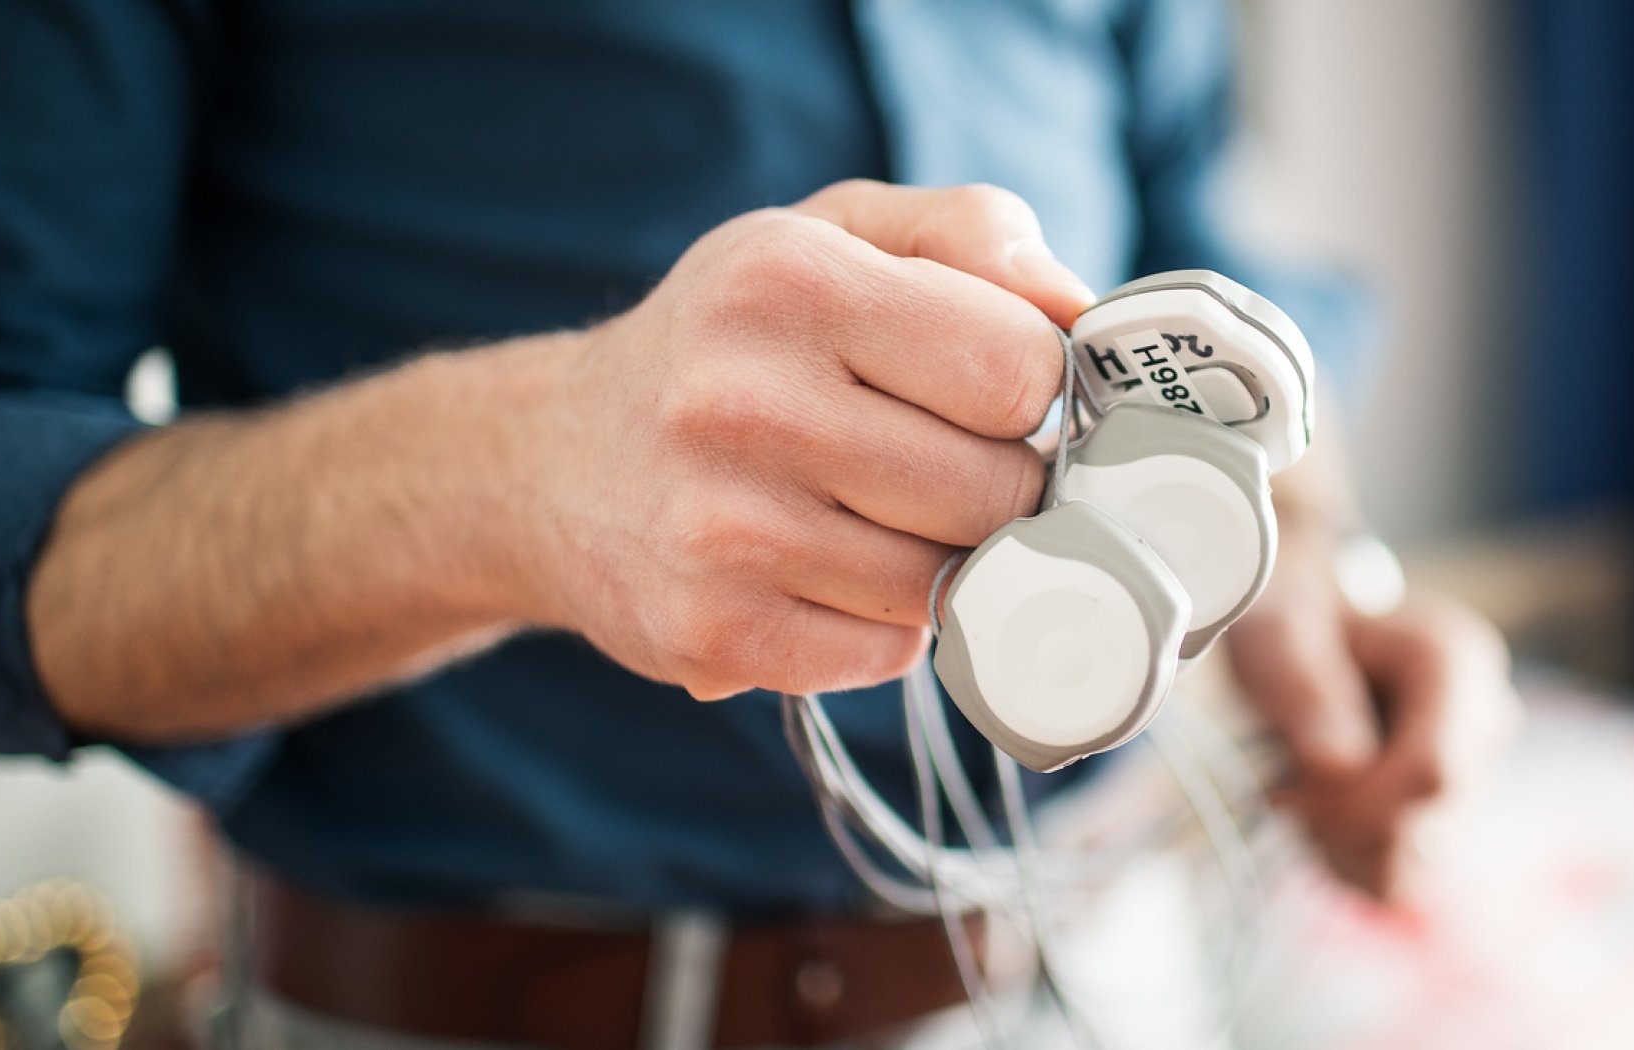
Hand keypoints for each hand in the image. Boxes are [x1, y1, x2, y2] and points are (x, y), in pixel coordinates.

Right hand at [513, 181, 1094, 698]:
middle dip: (1002, 482)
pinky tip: (831, 575)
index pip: (1015, 367)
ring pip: (947, 582)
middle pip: (996, 488)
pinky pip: (888, 655)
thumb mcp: (837, 233)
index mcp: (790, 280)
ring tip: (882, 516)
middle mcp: (742, 402)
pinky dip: (884, 626)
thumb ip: (974, 236)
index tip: (1005, 395)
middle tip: (948, 463)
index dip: (1040, 390)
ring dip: (944, 560)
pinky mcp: (712, 637)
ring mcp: (721, 532)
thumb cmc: (733, 339)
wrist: (551, 463)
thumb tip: (1082, 312)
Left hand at [1223, 523, 1518, 902]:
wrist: (1301, 632)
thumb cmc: (1289, 625)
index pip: (1433, 774)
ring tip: (1303, 791)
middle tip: (1284, 785)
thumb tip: (1340, 767)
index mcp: (1456, 662)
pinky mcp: (1446, 815)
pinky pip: (1404, 878)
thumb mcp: (1274, 635)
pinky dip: (1349, 859)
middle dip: (1342, 822)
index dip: (1356, 804)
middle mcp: (1483, 722)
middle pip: (1428, 825)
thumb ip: (1302, 686)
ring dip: (1342, 845)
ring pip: (1417, 866)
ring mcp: (1472, 775)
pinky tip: (1321, 813)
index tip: (1287, 791)